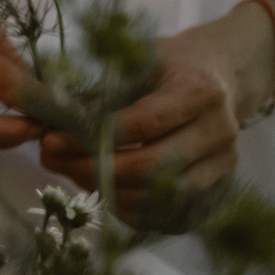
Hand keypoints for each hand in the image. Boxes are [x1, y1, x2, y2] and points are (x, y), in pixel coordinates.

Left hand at [39, 17, 259, 215]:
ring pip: (163, 196)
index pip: (145, 123)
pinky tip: (102, 192)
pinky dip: (132, 209)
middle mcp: (219, 133)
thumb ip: (100, 92)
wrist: (218, 77)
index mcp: (199, 92)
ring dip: (110, 192)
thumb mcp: (135, 60)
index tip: (53, 140)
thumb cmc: (166, 65)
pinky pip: (172, 214)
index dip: (96, 136)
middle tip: (54, 162)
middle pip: (155, 166)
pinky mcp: (219, 190)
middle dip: (97, 169)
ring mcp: (223, 166)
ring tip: (71, 175)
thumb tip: (51, 124)